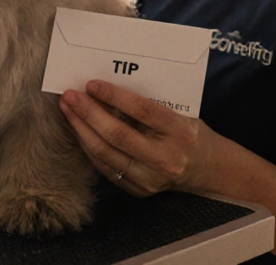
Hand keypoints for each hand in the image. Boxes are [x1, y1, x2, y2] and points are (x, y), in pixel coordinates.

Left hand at [59, 80, 213, 196]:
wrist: (208, 169)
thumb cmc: (189, 133)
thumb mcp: (179, 113)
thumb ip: (148, 104)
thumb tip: (106, 88)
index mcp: (180, 132)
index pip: (142, 111)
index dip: (114, 96)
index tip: (91, 84)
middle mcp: (166, 158)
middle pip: (118, 135)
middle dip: (89, 113)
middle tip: (70, 96)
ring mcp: (151, 178)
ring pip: (106, 154)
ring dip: (82, 130)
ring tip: (67, 111)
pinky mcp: (139, 190)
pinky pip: (106, 168)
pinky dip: (89, 148)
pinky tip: (79, 131)